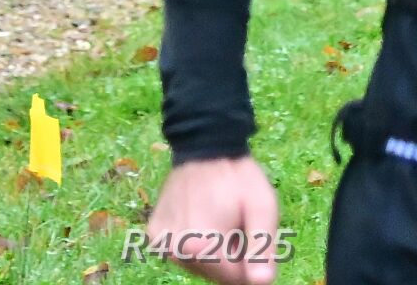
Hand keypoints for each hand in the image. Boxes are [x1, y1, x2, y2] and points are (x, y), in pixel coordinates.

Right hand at [144, 156, 283, 284]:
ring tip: (219, 218)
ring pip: (197, 266)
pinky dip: (194, 243)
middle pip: (215, 275)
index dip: (250, 262)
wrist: (204, 145)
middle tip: (236, 223)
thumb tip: (261, 283)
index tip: (251, 234)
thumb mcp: (262, 207)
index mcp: (201, 246)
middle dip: (230, 257)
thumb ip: (262, 248)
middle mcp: (175, 249)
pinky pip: (181, 253)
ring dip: (212, 251)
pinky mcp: (154, 235)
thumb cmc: (237, 176)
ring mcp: (161, 243)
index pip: (234, 279)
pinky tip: (201, 217)